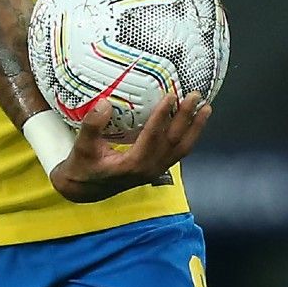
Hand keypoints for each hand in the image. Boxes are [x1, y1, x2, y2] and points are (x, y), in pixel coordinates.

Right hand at [51, 94, 210, 203]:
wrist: (83, 190)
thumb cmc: (82, 167)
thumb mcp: (81, 147)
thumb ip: (92, 126)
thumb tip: (104, 103)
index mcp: (132, 164)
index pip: (153, 137)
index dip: (163, 116)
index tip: (172, 96)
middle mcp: (148, 168)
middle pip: (174, 141)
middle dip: (187, 118)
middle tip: (196, 96)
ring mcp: (155, 170)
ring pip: (181, 149)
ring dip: (194, 128)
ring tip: (206, 109)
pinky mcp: (156, 169)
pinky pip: (178, 152)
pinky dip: (188, 137)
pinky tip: (193, 124)